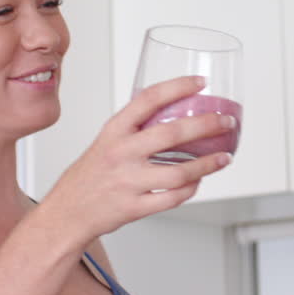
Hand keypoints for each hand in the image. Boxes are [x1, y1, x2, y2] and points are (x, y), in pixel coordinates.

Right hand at [41, 75, 233, 241]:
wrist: (68, 212)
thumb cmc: (91, 173)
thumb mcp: (107, 140)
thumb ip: (136, 128)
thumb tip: (176, 110)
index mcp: (114, 130)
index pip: (148, 99)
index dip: (178, 87)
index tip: (202, 83)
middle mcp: (121, 153)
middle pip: (171, 134)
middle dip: (206, 125)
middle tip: (225, 121)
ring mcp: (128, 182)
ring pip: (179, 173)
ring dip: (207, 165)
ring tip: (224, 158)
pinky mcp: (134, 207)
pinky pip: (172, 198)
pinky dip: (191, 189)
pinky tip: (200, 181)